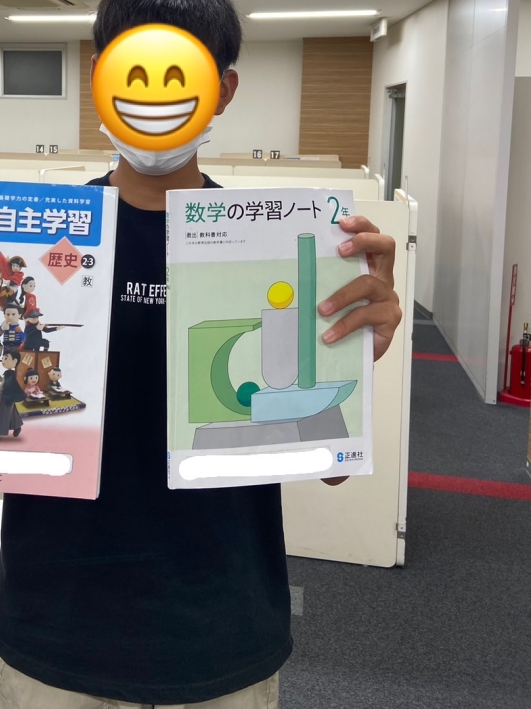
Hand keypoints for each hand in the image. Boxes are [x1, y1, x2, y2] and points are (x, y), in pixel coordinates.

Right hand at [317, 216, 401, 488]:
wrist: (351, 332)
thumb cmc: (341, 364)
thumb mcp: (336, 396)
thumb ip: (331, 434)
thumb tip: (328, 485)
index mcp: (379, 336)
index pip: (377, 327)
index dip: (355, 330)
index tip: (325, 338)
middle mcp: (384, 304)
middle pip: (379, 290)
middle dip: (351, 297)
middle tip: (324, 305)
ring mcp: (380, 278)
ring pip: (383, 257)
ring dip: (362, 250)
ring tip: (336, 247)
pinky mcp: (370, 259)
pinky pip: (373, 239)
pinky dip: (361, 229)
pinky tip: (339, 224)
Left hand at [318, 216, 400, 362]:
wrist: (353, 352)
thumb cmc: (340, 317)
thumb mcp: (331, 292)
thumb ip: (324, 277)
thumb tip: (290, 265)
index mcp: (369, 265)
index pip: (372, 234)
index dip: (361, 225)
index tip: (340, 223)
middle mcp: (382, 276)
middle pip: (385, 246)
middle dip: (364, 241)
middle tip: (341, 250)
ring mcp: (388, 296)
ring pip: (369, 284)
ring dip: (342, 295)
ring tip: (321, 309)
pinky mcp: (390, 318)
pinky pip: (366, 315)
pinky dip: (345, 324)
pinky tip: (329, 334)